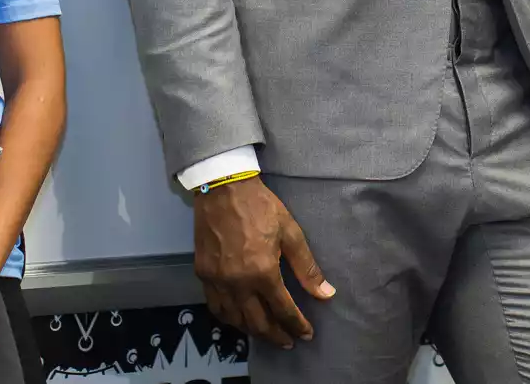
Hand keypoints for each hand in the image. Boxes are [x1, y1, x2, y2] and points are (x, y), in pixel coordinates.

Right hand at [193, 177, 335, 348]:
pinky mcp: (203, 273)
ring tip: (266, 332)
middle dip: (276, 336)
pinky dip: (229, 317)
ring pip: (234, 319)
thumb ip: (307, 268)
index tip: (306, 334)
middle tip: (287, 341)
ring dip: (252, 330)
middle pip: (258, 323)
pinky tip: (239, 317)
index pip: (283, 311)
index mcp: (263, 272)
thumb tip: (326, 294)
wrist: (223, 188)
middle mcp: (238, 283)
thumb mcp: (291, 233)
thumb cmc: (261, 207)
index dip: (297, 326)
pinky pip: (215, 306)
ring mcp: (217, 280)